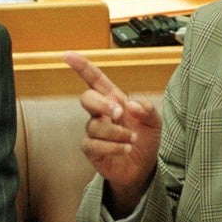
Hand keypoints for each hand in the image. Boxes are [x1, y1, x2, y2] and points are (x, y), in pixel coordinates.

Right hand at [63, 51, 161, 215]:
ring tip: (132, 140)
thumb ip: (147, 109)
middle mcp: (100, 113)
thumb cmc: (145, 139)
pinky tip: (125, 149)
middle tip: (119, 113)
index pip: (94, 79)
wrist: (143, 167)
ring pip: (95, 126)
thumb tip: (130, 105)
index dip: (82, 67)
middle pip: (87, 98)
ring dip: (117, 133)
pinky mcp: (91, 149)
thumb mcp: (154, 122)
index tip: (68, 55)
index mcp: (113, 100)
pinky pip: (93, 144)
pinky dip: (112, 147)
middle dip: (102, 104)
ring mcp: (94, 131)